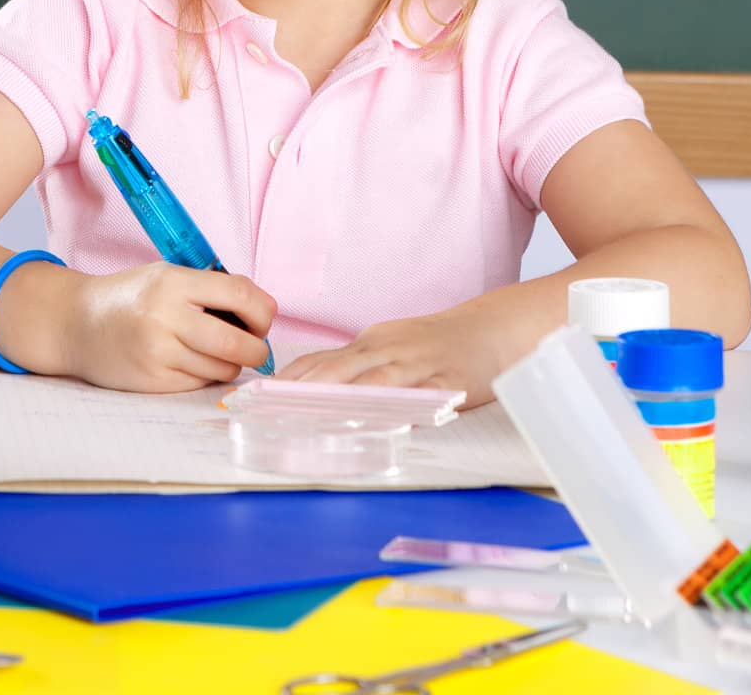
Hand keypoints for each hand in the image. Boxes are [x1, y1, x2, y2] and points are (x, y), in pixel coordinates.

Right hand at [60, 262, 275, 392]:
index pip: (240, 294)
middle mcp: (165, 317)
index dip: (263, 310)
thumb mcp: (165, 276)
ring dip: (229, 363)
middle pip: (238, 343)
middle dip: (257, 349)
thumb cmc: (128, 297)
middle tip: (255, 346)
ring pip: (222, 368)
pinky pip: (199, 383)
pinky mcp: (153, 381)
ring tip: (213, 351)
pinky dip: (204, 375)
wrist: (76, 323)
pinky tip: (188, 362)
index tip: (263, 318)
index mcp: (172, 282)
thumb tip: (263, 309)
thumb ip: (210, 288)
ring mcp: (158, 353)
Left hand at [275, 308, 504, 406]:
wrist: (491, 328)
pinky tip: (382, 423)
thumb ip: (357, 369)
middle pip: (339, 369)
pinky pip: (420, 397)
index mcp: (370, 343)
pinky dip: (399, 409)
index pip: (321, 360)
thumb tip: (313, 390)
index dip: (290, 378)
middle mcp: (387, 350)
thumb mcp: (390, 348)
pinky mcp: (448, 382)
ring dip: (342, 397)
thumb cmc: (435, 344)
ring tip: (313, 416)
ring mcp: (417, 365)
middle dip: (305, 389)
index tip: (259, 395)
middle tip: (274, 408)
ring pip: (374, 381)